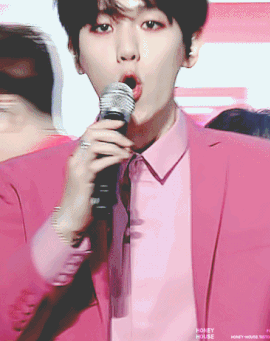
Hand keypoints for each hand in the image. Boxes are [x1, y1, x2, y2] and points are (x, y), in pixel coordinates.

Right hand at [54, 119, 133, 244]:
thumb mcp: (93, 176)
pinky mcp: (83, 178)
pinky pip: (99, 162)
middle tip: (128, 142)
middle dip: (113, 133)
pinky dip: (113, 158)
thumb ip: (101, 162)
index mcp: (77, 156)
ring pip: (95, 145)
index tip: (121, 122)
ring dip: (115, 146)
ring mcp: (78, 168)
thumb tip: (119, 151)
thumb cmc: (84, 198)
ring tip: (128, 152)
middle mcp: (75, 158)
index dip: (105, 123)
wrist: (70, 217)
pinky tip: (122, 160)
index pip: (89, 130)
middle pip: (92, 133)